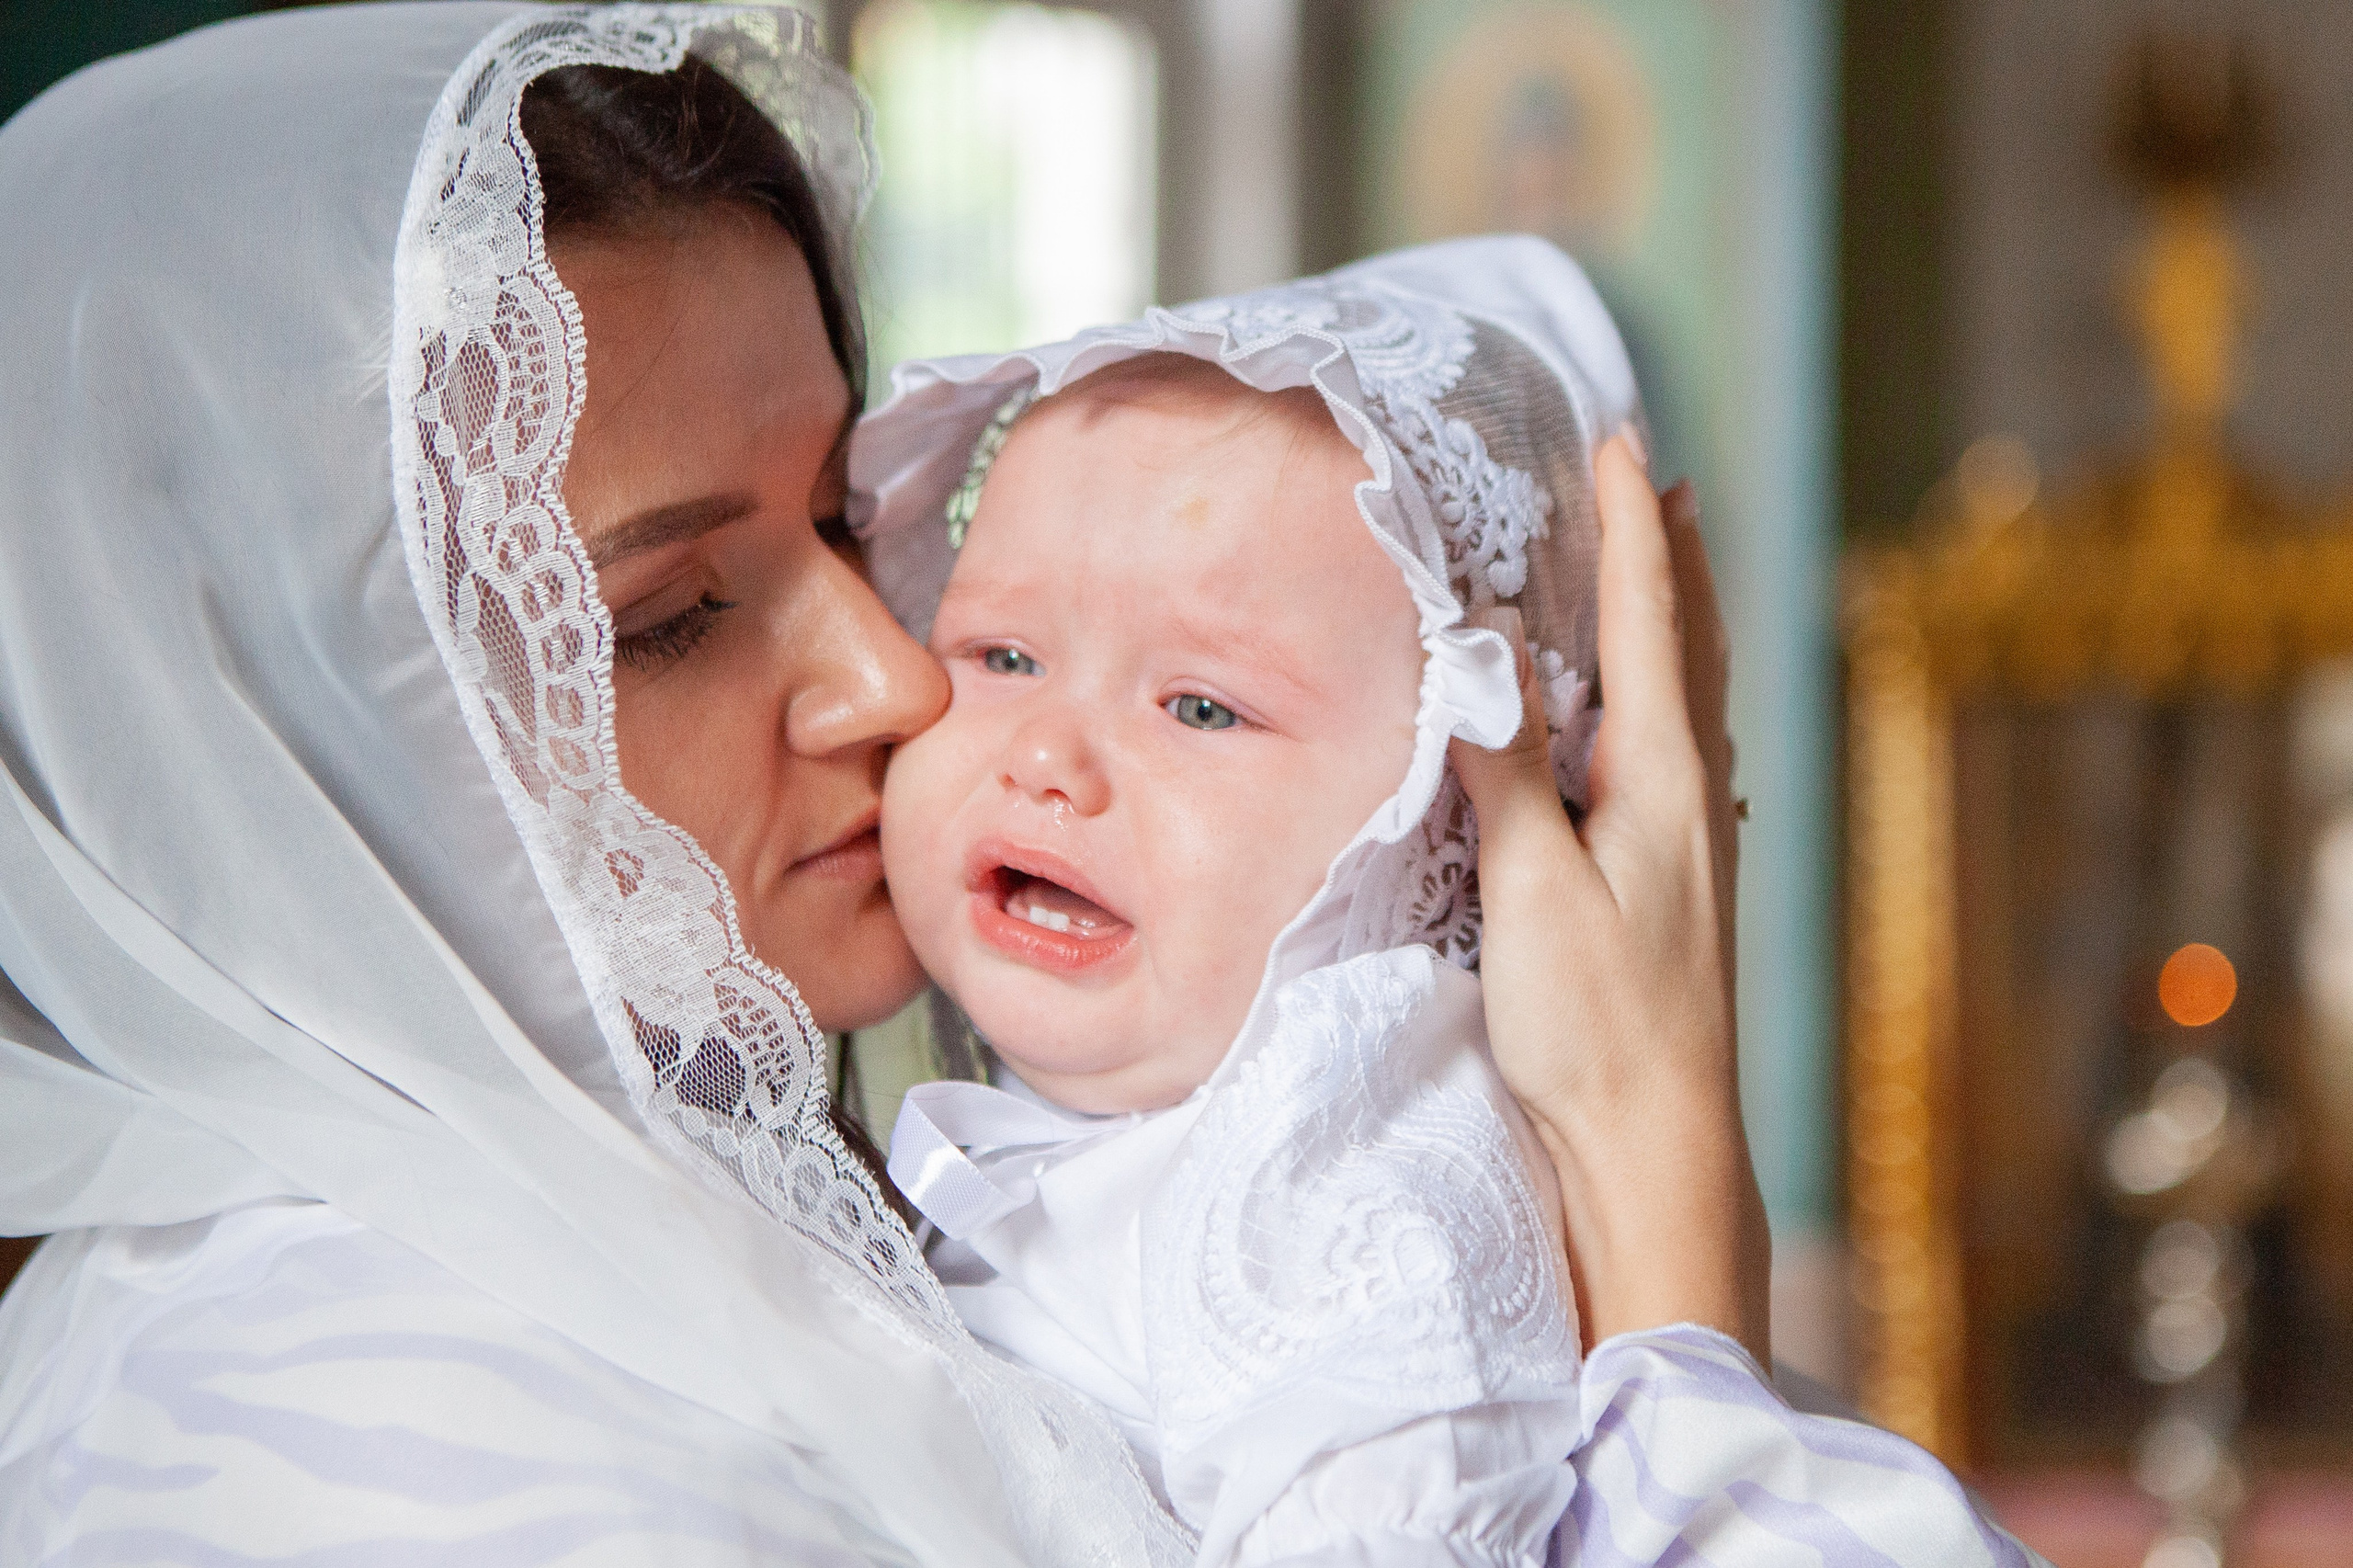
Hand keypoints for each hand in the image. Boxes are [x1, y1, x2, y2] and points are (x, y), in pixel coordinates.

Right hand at [1451, 434, 1769, 1362]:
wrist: (1658, 1150)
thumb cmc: (1596, 1027)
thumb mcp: (1534, 889)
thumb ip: (1510, 768)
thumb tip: (1480, 651)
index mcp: (1665, 781)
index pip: (1647, 624)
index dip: (1632, 530)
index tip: (1624, 445)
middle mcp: (1695, 797)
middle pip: (1691, 646)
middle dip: (1673, 556)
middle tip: (1660, 478)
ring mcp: (1696, 842)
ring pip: (1691, 698)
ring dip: (1676, 619)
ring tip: (1669, 565)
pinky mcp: (1675, 885)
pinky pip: (1679, 752)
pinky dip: (1666, 695)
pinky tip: (1659, 723)